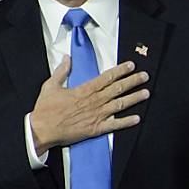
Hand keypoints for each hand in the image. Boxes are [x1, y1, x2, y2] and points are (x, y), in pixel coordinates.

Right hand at [30, 56, 149, 154]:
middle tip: (145, 76)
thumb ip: (61, 71)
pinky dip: (126, 122)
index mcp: (84, 90)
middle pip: (117, 89)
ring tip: (146, 93)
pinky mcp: (95, 129)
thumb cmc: (45, 109)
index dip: (120, 71)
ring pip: (120, 105)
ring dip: (134, 98)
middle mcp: (94, 101)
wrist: (42, 130)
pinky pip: (114, 125)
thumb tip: (66, 58)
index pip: (107, 77)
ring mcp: (96, 115)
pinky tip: (137, 118)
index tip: (131, 66)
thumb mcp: (50, 85)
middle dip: (133, 81)